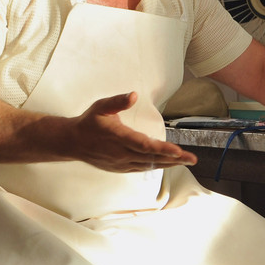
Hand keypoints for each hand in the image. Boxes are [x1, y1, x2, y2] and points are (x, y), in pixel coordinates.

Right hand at [70, 92, 196, 171]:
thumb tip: (134, 95)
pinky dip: (157, 166)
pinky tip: (168, 164)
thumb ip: (117, 101)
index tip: (178, 151)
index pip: (145, 146)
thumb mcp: (100, 107)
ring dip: (169, 164)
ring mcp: (121, 163)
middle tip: (193, 159)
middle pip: (152, 158)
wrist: (72, 142)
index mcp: (118, 137)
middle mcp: (121, 153)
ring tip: (186, 161)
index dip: (163, 150)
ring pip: (149, 166)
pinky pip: (142, 169)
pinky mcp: (121, 168)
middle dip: (174, 159)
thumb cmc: (89, 122)